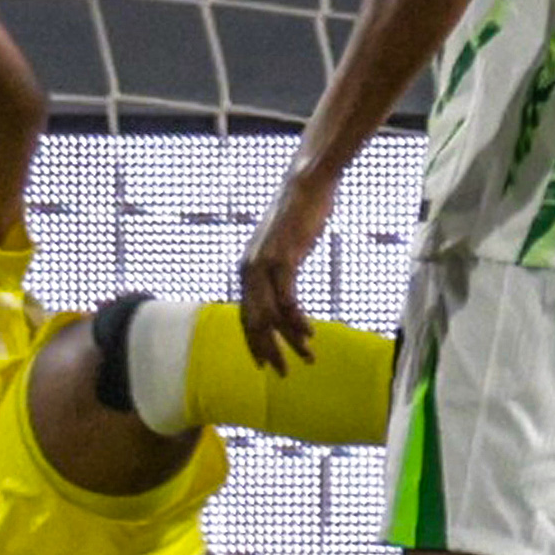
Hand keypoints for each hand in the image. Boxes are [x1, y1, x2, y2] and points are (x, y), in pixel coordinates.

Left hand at [233, 202, 332, 368]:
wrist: (306, 183)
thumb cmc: (299, 212)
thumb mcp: (283, 245)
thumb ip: (278, 267)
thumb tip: (283, 288)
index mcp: (247, 268)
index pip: (245, 316)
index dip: (254, 342)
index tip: (265, 363)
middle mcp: (249, 270)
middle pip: (253, 322)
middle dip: (268, 350)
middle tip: (282, 372)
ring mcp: (264, 265)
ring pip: (271, 316)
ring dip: (290, 340)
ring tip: (307, 356)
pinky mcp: (283, 259)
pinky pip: (288, 301)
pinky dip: (298, 321)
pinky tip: (309, 333)